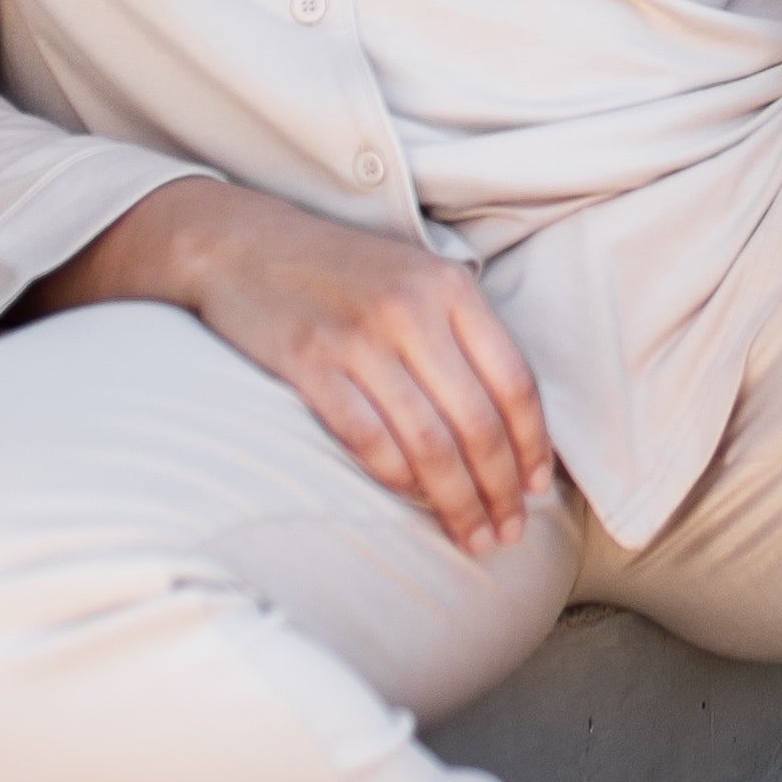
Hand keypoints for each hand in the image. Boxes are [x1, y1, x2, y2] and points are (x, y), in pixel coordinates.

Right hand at [18, 180, 553, 552]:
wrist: (243, 244)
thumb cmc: (341, 272)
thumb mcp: (416, 277)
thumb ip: (463, 334)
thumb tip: (513, 426)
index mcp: (450, 287)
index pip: (515, 382)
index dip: (533, 446)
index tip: (538, 489)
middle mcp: (411, 310)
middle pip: (478, 423)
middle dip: (501, 490)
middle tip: (510, 532)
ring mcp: (358, 338)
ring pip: (429, 443)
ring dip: (457, 501)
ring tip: (473, 536)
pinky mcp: (308, 364)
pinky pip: (368, 440)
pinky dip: (397, 479)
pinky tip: (412, 502)